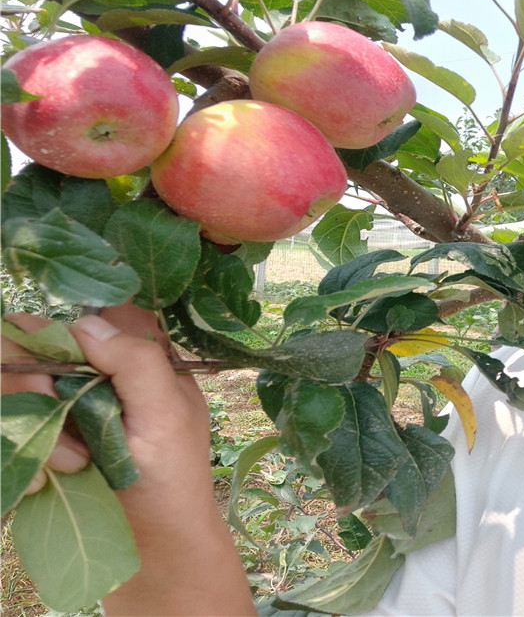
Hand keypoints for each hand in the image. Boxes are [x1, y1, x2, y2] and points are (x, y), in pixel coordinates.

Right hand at [2, 305, 254, 615]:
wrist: (153, 549)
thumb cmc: (172, 476)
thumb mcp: (168, 414)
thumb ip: (136, 362)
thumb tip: (85, 321)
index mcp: (137, 354)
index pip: (93, 308)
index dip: (67, 318)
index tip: (56, 346)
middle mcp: (96, 372)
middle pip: (35, 343)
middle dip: (35, 380)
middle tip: (57, 411)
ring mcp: (64, 407)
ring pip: (13, 385)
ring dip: (34, 424)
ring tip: (71, 463)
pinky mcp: (41, 440)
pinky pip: (9, 428)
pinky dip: (26, 456)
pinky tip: (51, 480)